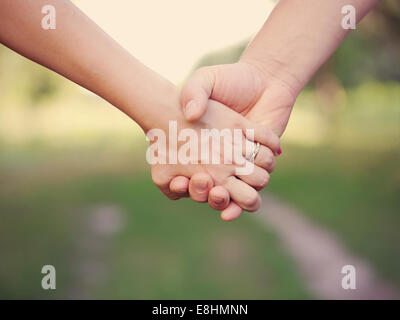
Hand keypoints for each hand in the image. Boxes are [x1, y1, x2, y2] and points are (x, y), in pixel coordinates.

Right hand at [169, 60, 295, 216]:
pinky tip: (241, 186)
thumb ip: (193, 91)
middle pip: (215, 194)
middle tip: (206, 185)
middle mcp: (223, 161)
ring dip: (230, 199)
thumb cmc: (230, 79)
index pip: (191, 177)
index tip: (180, 180)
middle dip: (209, 197)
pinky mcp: (263, 161)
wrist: (264, 78)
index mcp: (204, 149)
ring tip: (220, 190)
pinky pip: (257, 184)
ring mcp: (244, 164)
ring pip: (237, 195)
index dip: (184, 185)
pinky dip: (250, 191)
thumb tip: (191, 114)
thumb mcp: (205, 79)